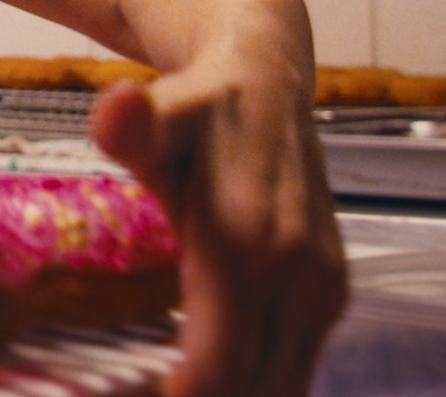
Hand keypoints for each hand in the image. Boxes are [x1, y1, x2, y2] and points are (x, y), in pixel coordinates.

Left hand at [93, 61, 347, 396]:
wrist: (266, 81)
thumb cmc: (198, 107)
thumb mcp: (157, 110)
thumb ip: (132, 124)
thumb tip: (114, 107)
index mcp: (250, 245)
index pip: (221, 365)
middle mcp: (300, 277)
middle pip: (255, 389)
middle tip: (136, 394)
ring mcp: (323, 290)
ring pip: (282, 386)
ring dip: (230, 396)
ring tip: (164, 388)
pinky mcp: (330, 295)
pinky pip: (295, 366)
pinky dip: (254, 384)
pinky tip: (201, 378)